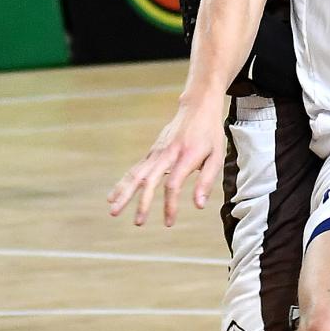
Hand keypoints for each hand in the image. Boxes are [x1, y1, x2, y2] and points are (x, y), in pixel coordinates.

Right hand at [108, 97, 225, 225]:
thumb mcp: (217, 156)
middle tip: (137, 223)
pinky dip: (122, 184)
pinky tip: (112, 197)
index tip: (168, 222)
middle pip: (149, 180)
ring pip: (136, 174)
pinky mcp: (151, 153)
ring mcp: (156, 152)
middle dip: (141, 202)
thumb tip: (198, 206)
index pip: (173, 184)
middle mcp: (167, 154)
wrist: (197, 107)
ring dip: (124, 193)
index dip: (169, 204)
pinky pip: (134, 170)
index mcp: (185, 156)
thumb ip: (207, 181)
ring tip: (113, 211)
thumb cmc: (209, 134)